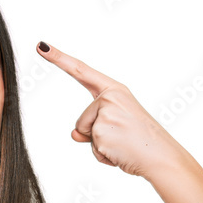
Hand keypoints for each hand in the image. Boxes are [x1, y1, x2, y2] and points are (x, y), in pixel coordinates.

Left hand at [37, 42, 188, 180]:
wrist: (160, 156)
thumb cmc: (140, 142)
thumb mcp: (115, 128)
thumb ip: (92, 127)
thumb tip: (74, 134)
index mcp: (114, 90)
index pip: (81, 72)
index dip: (60, 59)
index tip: (41, 46)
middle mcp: (109, 97)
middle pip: (81, 121)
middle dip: (94, 136)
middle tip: (122, 138)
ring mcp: (106, 113)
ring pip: (85, 135)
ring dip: (100, 146)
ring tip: (123, 144)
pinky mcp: (102, 132)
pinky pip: (92, 149)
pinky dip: (104, 156)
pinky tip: (121, 152)